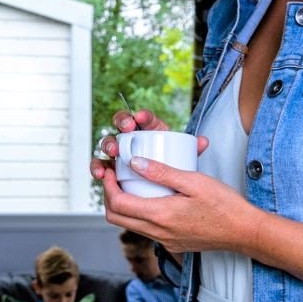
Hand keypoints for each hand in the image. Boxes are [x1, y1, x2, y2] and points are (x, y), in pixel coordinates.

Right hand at [93, 106, 211, 165]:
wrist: (164, 187)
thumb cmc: (172, 166)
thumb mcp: (183, 157)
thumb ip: (191, 149)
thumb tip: (204, 141)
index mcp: (149, 130)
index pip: (142, 117)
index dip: (141, 115)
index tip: (142, 117)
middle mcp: (131, 138)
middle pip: (121, 125)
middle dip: (121, 124)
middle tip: (127, 129)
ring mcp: (120, 153)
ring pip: (108, 145)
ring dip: (108, 145)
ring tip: (113, 152)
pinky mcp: (111, 170)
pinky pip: (101, 167)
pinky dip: (98, 168)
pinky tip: (100, 174)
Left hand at [94, 150, 259, 257]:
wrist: (244, 232)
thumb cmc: (224, 205)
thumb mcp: (194, 181)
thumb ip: (162, 172)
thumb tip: (134, 163)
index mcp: (161, 216)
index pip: (118, 204)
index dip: (107, 186)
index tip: (109, 170)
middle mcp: (158, 233)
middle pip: (116, 218)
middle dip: (108, 196)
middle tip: (113, 177)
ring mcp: (165, 241)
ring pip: (130, 225)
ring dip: (123, 206)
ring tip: (129, 184)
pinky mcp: (172, 244)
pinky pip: (146, 230)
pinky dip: (139, 214)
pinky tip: (150, 199)